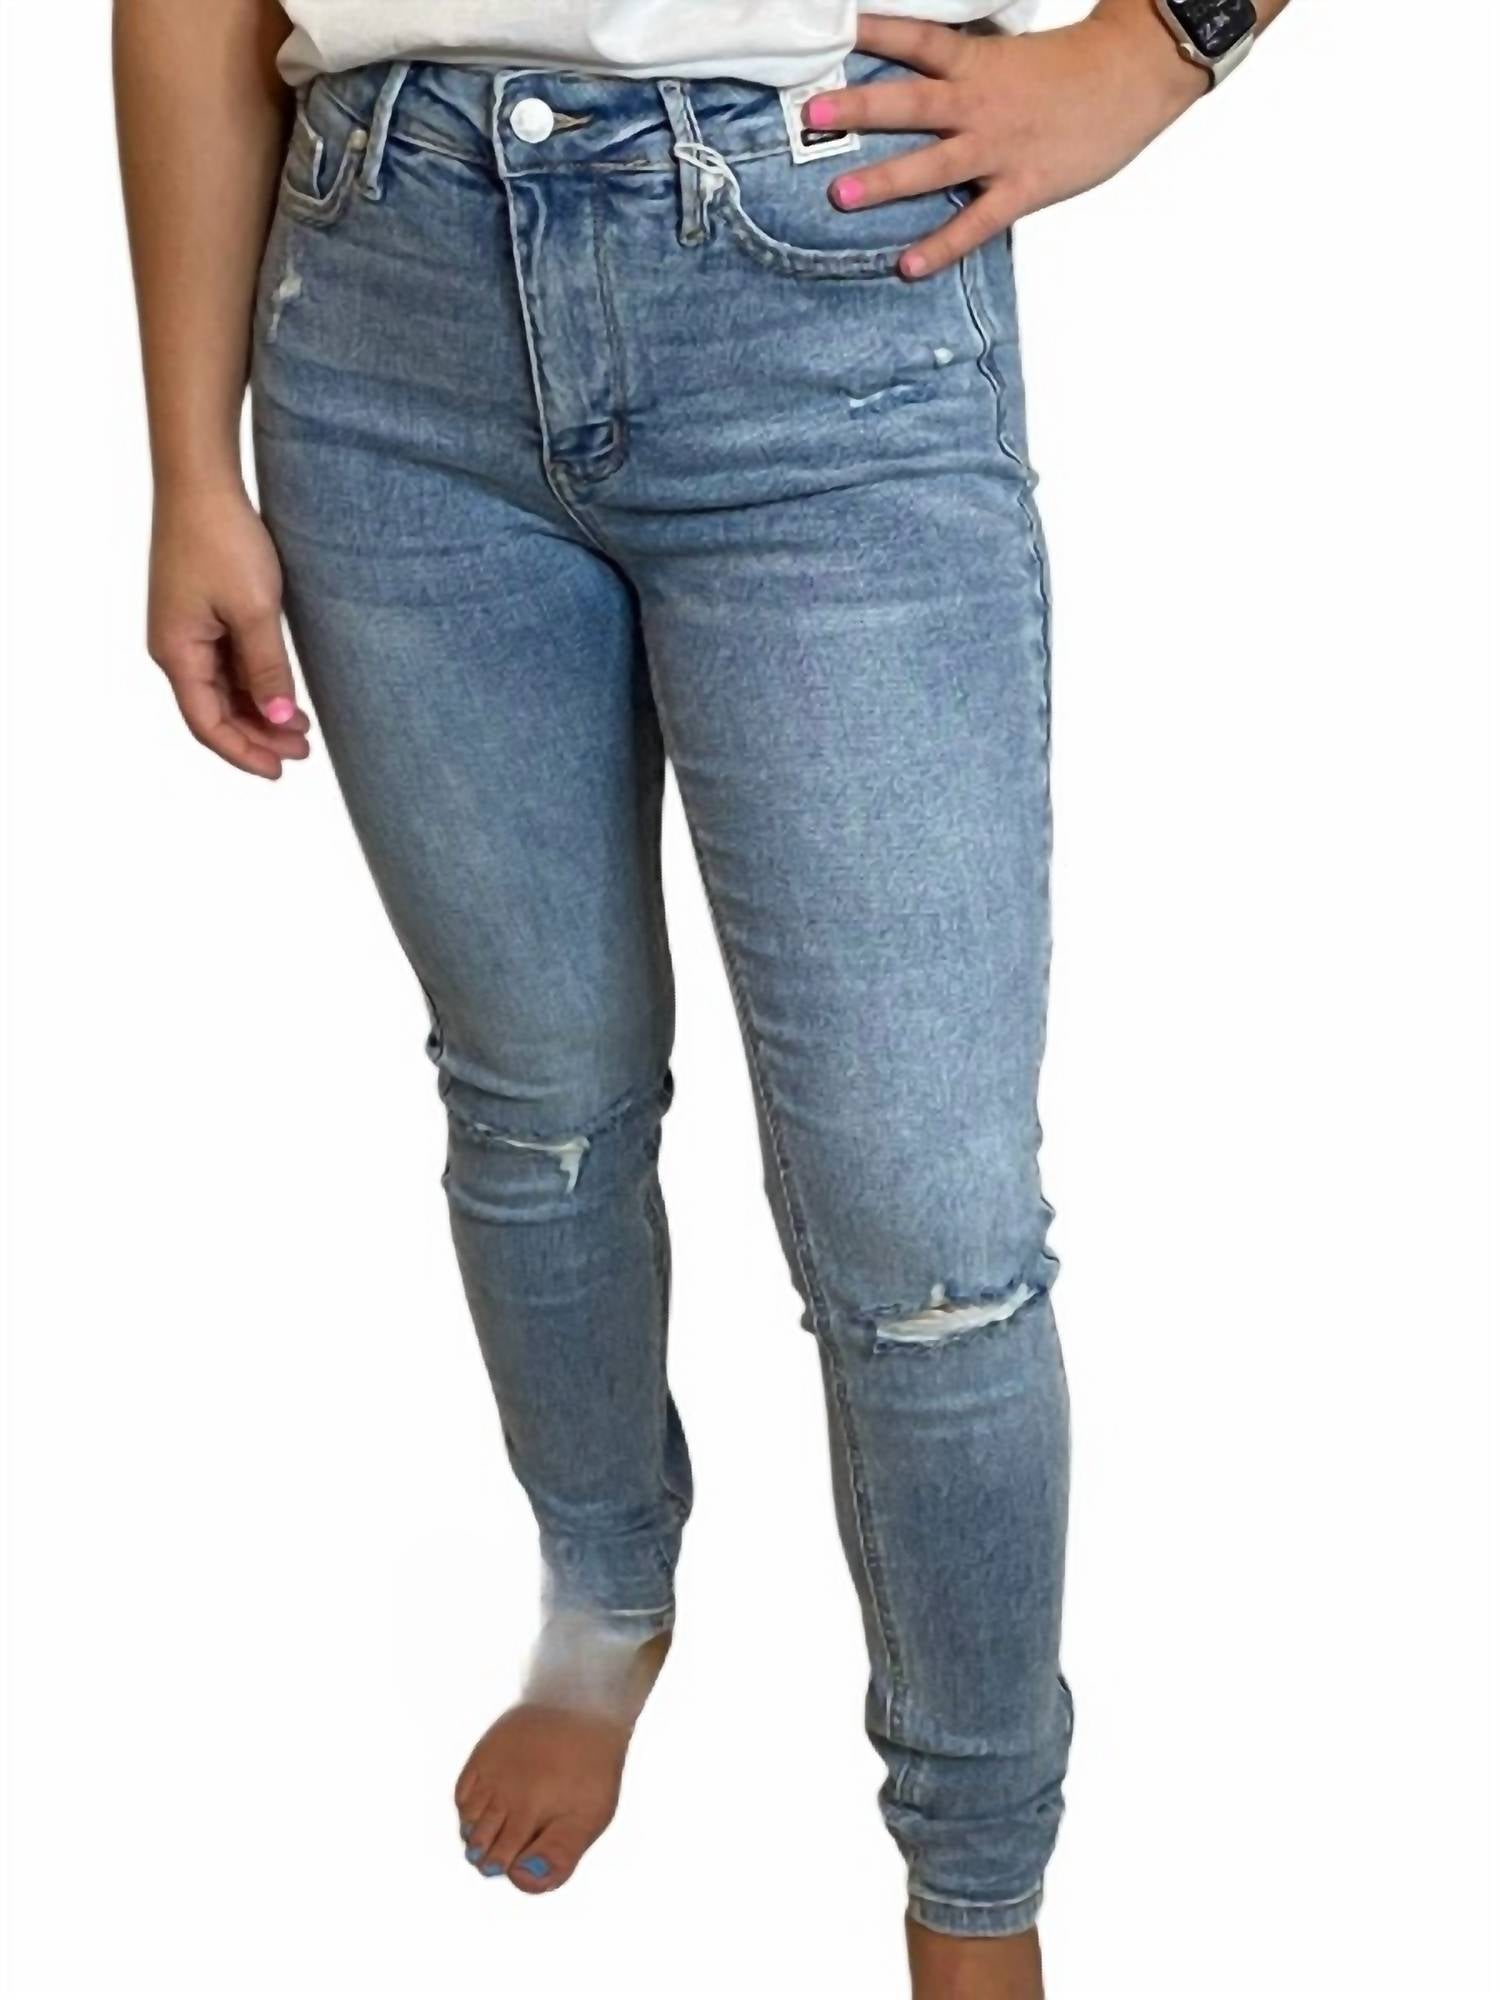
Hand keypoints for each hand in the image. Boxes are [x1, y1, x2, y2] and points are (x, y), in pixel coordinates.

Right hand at [147, 487, 311, 779]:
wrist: (202, 481)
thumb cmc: (223, 538)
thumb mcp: (255, 610)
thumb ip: (268, 669)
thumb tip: (281, 718)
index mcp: (177, 653)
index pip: (207, 724)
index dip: (242, 753)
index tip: (280, 771)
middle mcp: (175, 647)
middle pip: (215, 711)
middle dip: (258, 735)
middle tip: (304, 750)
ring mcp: (186, 630)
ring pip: (223, 689)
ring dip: (260, 710)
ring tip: (302, 729)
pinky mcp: (201, 612)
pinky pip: (226, 663)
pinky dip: (255, 682)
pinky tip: (284, 692)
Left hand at [807, 8, 1207, 277]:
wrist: (1136, 75)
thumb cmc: (1071, 69)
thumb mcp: (1009, 56)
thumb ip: (961, 71)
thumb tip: (915, 72)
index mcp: (978, 63)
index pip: (918, 40)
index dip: (876, 31)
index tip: (835, 27)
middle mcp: (981, 104)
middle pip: (911, 103)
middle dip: (859, 108)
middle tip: (813, 113)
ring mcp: (1000, 149)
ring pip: (933, 165)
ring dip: (885, 181)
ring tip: (839, 196)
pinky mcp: (1025, 188)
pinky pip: (977, 224)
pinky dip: (942, 246)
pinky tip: (908, 265)